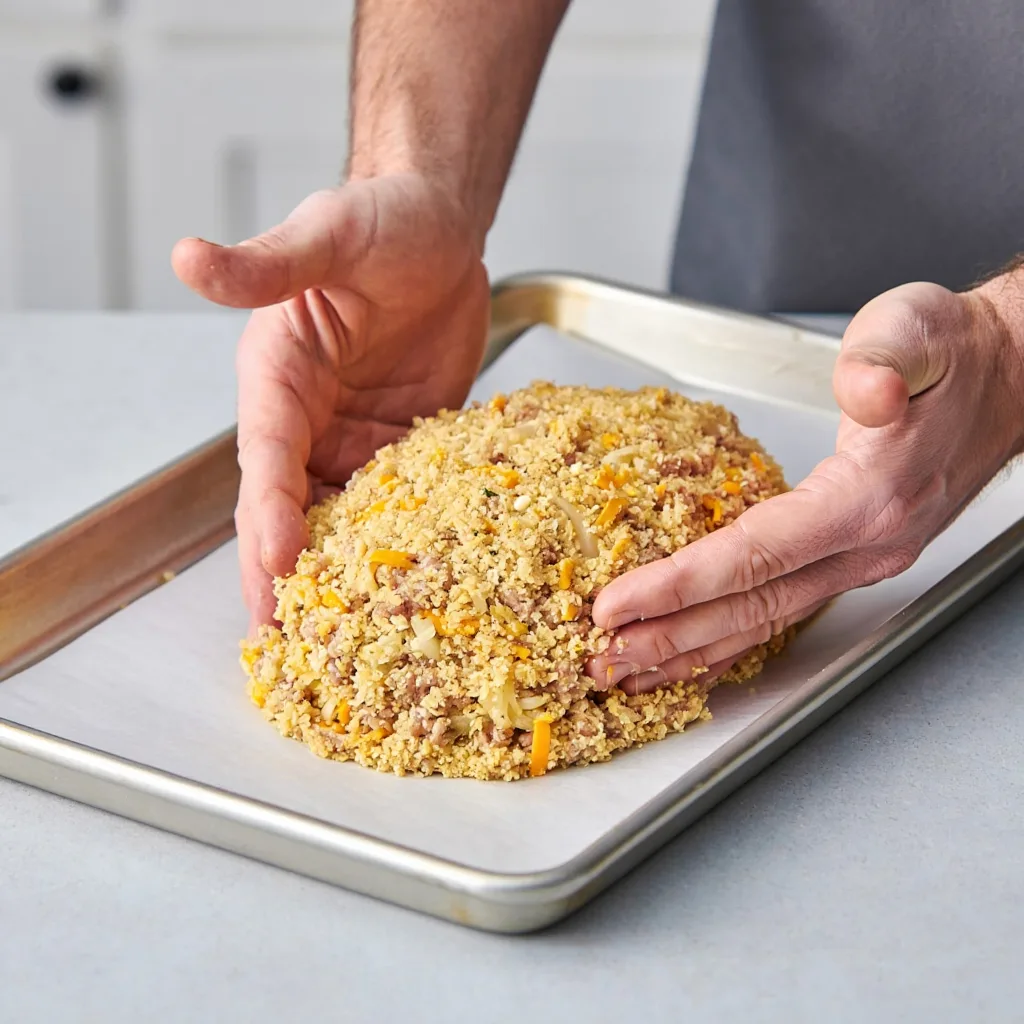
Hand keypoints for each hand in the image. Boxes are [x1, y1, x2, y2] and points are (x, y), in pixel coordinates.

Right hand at [172, 174, 489, 631]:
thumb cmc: (379, 221)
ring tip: (350, 635)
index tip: (278, 560)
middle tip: (288, 636)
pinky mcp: (406, 444)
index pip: (269, 456)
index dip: (270, 511)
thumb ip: (267, 265)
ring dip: (341, 572)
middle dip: (286, 570)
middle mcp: (310, 418)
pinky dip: (401, 541)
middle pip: (292, 506)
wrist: (440, 228)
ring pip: (342, 516)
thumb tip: (188, 258)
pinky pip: (402, 501)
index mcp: (277, 376)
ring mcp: (358, 437)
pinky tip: (412, 585)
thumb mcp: (326, 236)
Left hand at [587, 280, 1023, 692]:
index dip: (680, 585)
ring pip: (766, 622)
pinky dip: (733, 639)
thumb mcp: (914, 332)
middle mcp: (867, 544)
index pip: (754, 556)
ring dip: (695, 652)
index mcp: (867, 498)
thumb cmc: (952, 355)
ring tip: (633, 670)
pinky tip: (698, 652)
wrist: (1007, 379)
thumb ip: (884, 361)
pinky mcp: (855, 557)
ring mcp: (863, 559)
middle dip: (671, 637)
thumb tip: (868, 393)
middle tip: (604, 658)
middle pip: (751, 608)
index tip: (618, 604)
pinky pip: (783, 610)